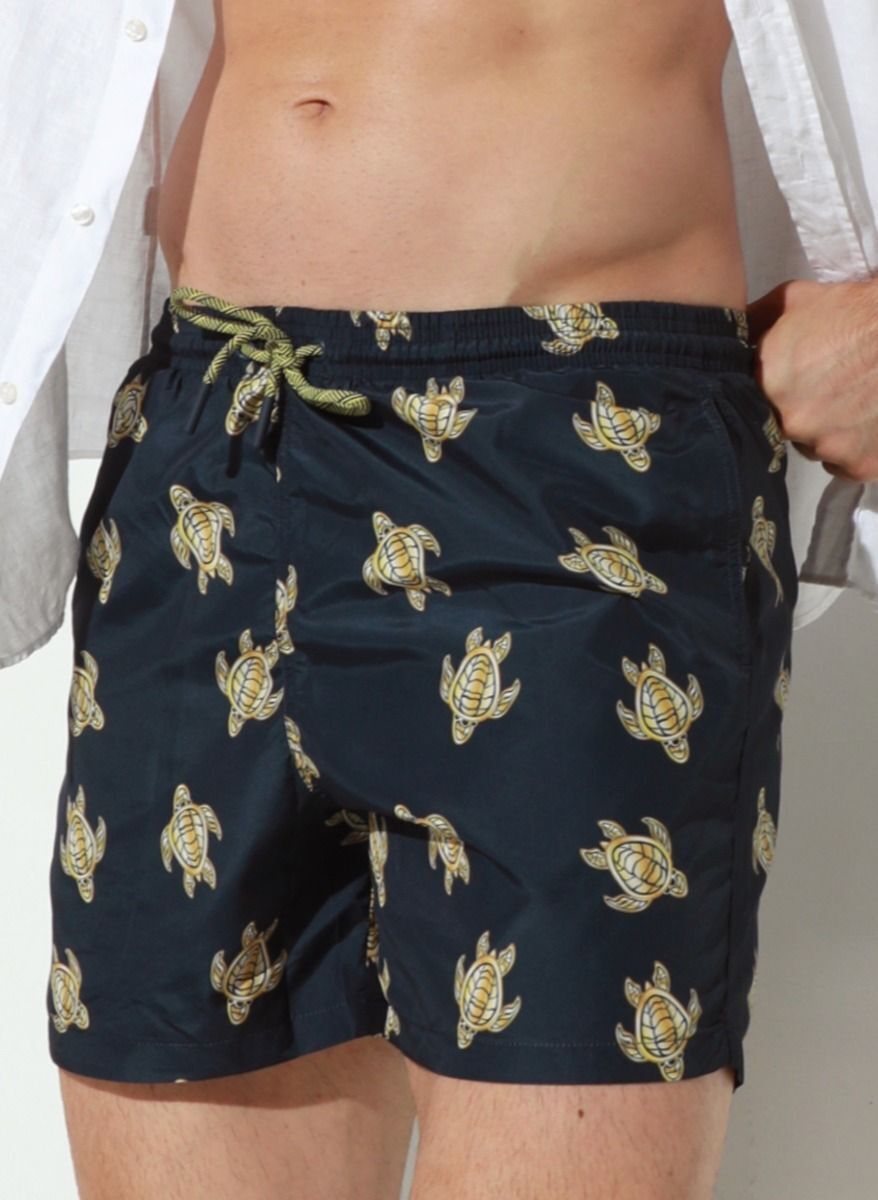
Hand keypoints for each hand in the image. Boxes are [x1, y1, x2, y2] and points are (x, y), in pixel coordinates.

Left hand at [746, 277, 877, 481]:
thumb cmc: (852, 310)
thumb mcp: (793, 301)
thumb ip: (753, 324)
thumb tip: (727, 338)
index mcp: (767, 387)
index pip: (753, 406)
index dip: (773, 396)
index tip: (791, 385)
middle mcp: (791, 422)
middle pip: (785, 429)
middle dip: (801, 412)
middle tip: (827, 390)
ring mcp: (826, 446)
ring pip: (815, 448)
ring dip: (827, 432)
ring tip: (851, 402)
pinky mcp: (860, 464)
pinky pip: (846, 465)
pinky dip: (855, 449)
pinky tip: (866, 422)